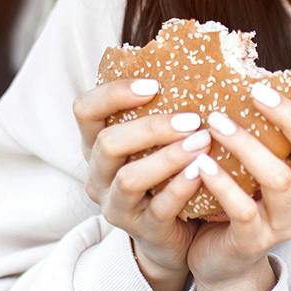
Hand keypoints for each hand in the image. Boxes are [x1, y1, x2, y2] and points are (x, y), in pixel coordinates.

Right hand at [74, 77, 214, 290]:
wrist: (177, 233)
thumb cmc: (168, 172)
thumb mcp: (156, 140)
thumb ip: (164, 107)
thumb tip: (205, 57)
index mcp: (95, 143)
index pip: (85, 110)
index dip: (114, 93)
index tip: (153, 84)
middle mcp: (98, 174)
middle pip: (107, 143)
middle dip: (150, 127)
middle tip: (192, 118)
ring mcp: (116, 205)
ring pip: (128, 178)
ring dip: (167, 157)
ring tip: (202, 141)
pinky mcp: (142, 230)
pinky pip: (158, 208)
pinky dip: (180, 187)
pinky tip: (202, 172)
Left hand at [186, 71, 290, 290]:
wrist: (224, 261)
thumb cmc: (241, 196)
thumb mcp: (259, 161)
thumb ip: (264, 127)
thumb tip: (245, 68)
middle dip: (290, 118)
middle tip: (254, 90)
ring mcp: (285, 222)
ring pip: (279, 180)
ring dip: (247, 146)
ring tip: (215, 121)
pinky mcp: (254, 242)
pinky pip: (242, 210)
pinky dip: (222, 184)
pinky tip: (199, 163)